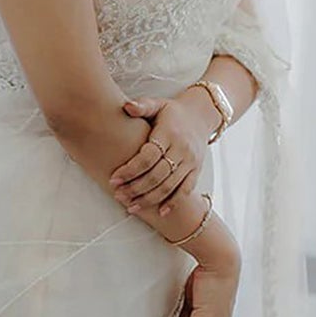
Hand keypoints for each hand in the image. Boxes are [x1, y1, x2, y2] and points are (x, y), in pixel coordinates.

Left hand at [110, 90, 215, 212]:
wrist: (201, 115)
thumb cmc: (172, 112)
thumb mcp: (158, 104)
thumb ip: (142, 105)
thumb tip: (126, 106)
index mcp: (169, 133)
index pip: (148, 156)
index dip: (130, 169)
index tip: (114, 178)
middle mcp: (182, 149)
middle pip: (157, 175)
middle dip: (136, 188)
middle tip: (118, 195)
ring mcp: (190, 162)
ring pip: (169, 186)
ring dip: (149, 199)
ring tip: (131, 207)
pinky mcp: (196, 171)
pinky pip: (186, 190)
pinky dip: (173, 202)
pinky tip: (160, 213)